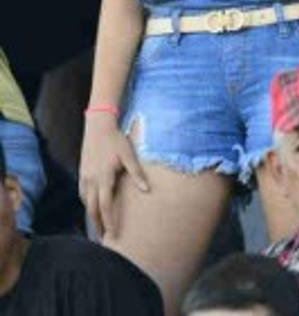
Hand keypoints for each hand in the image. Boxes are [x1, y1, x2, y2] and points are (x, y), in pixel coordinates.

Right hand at [79, 116, 148, 239]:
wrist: (98, 127)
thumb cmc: (116, 140)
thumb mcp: (129, 155)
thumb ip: (136, 173)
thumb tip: (146, 189)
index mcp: (103, 178)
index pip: (106, 206)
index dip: (109, 221)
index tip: (113, 235)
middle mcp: (91, 181)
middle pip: (92, 209)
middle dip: (97, 225)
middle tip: (103, 240)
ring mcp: (84, 177)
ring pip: (86, 203)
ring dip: (91, 216)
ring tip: (97, 228)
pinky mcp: (82, 173)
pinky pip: (82, 194)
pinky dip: (87, 204)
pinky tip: (92, 208)